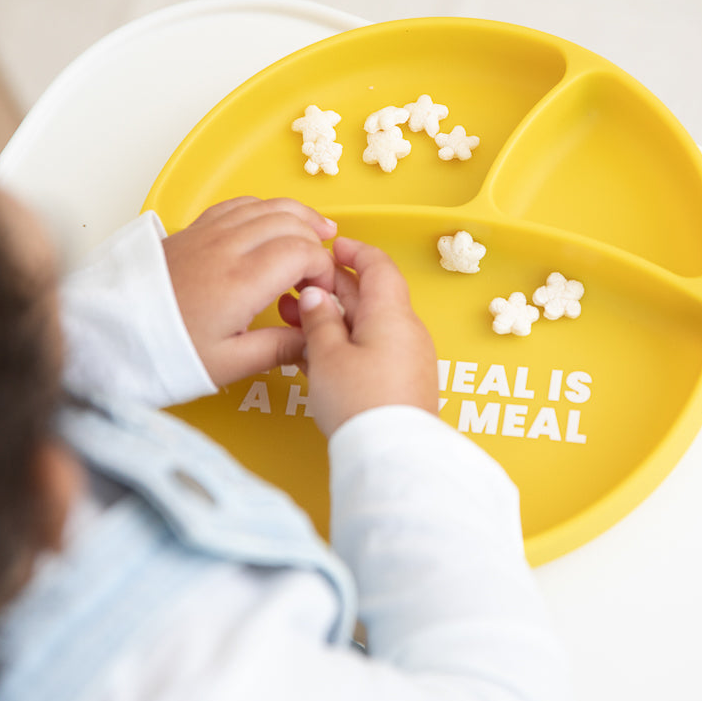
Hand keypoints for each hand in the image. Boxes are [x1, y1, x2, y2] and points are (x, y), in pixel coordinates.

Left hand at [162, 197, 336, 385]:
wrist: (108, 336)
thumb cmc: (163, 351)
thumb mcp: (228, 364)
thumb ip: (278, 348)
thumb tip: (312, 341)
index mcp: (241, 281)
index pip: (304, 252)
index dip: (325, 270)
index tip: (323, 294)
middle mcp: (227, 248)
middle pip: (291, 222)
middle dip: (317, 242)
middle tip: (322, 271)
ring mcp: (208, 234)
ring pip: (267, 205)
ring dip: (298, 216)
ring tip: (319, 231)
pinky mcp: (192, 231)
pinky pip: (239, 204)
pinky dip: (265, 208)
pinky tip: (273, 222)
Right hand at [296, 236, 437, 435]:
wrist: (392, 455)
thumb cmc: (361, 403)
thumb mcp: (327, 355)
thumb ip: (319, 320)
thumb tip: (315, 296)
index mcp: (391, 314)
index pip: (378, 266)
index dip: (354, 251)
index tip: (332, 245)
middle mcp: (406, 331)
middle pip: (370, 296)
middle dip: (332, 288)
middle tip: (299, 287)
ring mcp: (407, 358)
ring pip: (367, 325)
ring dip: (333, 318)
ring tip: (294, 319)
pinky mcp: (402, 382)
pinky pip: (372, 350)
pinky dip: (345, 344)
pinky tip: (314, 353)